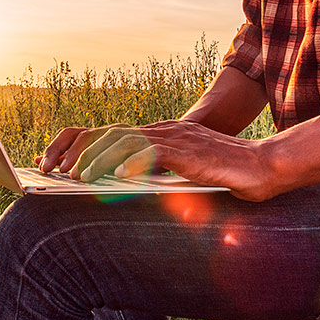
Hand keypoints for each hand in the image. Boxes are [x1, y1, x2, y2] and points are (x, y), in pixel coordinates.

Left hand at [36, 120, 280, 201]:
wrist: (265, 168)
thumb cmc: (230, 176)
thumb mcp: (186, 178)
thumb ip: (160, 179)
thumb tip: (129, 188)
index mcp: (163, 135)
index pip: (113, 134)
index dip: (82, 145)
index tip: (58, 161)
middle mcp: (165, 131)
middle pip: (109, 132)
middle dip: (77, 150)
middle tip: (53, 170)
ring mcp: (176, 138)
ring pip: (124, 140)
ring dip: (96, 158)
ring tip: (76, 177)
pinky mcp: (188, 151)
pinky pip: (153, 152)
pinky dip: (131, 163)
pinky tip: (117, 178)